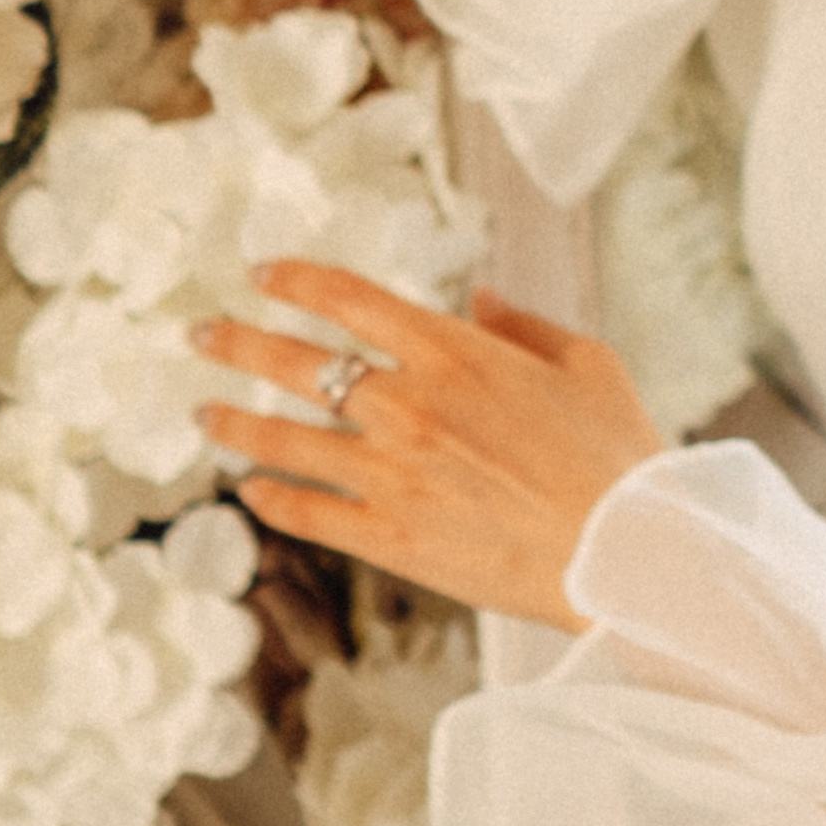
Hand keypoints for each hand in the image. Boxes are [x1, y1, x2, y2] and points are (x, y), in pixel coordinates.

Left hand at [195, 261, 666, 629]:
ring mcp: (392, 473)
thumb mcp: (589, 363)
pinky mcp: (389, 536)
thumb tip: (480, 299)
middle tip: (200, 333)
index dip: (298, 279)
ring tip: (203, 413)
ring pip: (285, 440)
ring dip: (234, 422)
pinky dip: (273, 499)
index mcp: (456, 353)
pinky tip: (251, 491)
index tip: (263, 272)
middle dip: (239, 342)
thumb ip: (526, 325)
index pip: (351, 300)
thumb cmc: (618, 453)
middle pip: (298, 364)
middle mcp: (409, 406)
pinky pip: (309, 513)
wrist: (624, 552)